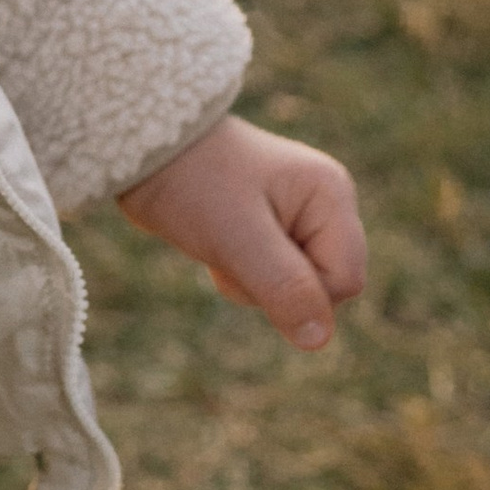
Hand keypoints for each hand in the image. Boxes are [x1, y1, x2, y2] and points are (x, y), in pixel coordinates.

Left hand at [116, 115, 366, 351]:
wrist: (143, 149)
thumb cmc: (191, 183)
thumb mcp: (237, 238)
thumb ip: (284, 287)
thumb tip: (320, 340)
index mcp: (331, 194)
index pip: (345, 280)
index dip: (300, 292)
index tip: (252, 262)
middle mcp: (324, 204)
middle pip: (324, 287)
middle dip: (274, 287)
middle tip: (232, 249)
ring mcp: (299, 216)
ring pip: (296, 289)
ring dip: (252, 282)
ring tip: (220, 241)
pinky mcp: (272, 229)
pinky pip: (273, 279)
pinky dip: (242, 275)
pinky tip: (218, 245)